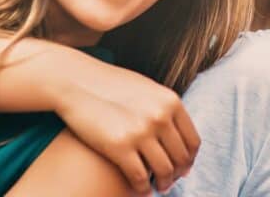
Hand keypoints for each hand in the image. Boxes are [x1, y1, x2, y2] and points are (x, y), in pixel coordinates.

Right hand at [55, 60, 199, 194]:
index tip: (184, 168)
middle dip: (178, 174)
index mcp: (171, 102)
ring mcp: (141, 131)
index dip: (190, 159)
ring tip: (159, 188)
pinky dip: (143, 188)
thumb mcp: (148, 89)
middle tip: (170, 182)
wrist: (77, 82)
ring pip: (164, 170)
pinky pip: (140, 176)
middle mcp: (160, 116)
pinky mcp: (118, 146)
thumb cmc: (111, 85)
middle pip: (181, 157)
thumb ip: (164, 108)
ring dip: (164, 184)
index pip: (192, 140)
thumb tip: (177, 131)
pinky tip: (142, 190)